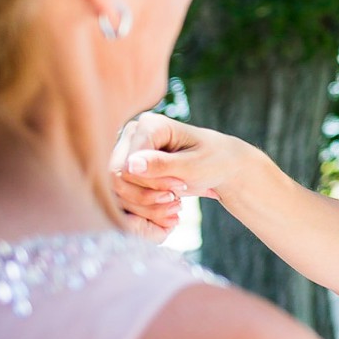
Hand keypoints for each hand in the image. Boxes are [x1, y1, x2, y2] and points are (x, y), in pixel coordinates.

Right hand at [108, 113, 238, 240]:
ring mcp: (127, 154)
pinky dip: (144, 210)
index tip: (181, 187)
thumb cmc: (212, 161)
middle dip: (147, 196)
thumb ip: (162, 165)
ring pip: (117, 191)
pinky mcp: (128, 172)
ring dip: (147, 206)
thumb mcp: (193, 165)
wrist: (221, 167)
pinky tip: (167, 213)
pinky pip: (123, 197)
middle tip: (177, 199)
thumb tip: (130, 165)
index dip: (152, 182)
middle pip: (117, 177)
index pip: (129, 163)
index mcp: (149, 125)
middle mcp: (132, 136)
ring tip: (176, 205)